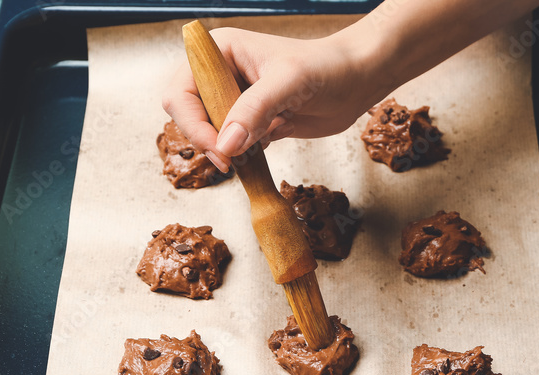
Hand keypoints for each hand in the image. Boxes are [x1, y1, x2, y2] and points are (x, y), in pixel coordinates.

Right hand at [162, 27, 378, 171]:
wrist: (358, 81)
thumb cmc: (328, 67)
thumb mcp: (289, 84)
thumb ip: (254, 111)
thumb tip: (225, 145)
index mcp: (219, 53)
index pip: (181, 92)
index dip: (193, 124)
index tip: (219, 148)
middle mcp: (222, 75)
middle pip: (189, 116)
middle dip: (209, 139)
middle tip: (233, 158)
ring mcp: (235, 100)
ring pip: (210, 134)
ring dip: (230, 147)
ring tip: (264, 137)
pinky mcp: (251, 122)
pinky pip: (233, 146)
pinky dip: (246, 152)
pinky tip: (274, 137)